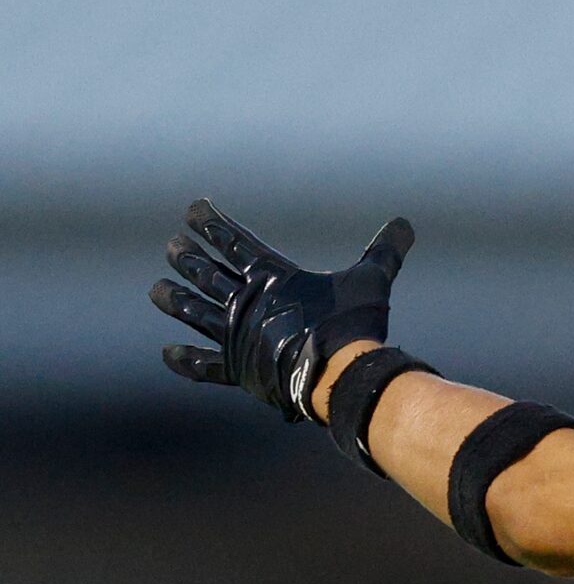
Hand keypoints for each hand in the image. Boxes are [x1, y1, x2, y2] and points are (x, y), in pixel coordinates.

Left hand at [150, 200, 413, 420]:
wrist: (339, 373)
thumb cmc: (355, 322)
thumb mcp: (373, 278)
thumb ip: (386, 251)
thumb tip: (406, 223)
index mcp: (273, 277)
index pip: (236, 243)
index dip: (214, 225)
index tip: (194, 210)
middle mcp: (247, 305)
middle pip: (210, 275)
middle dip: (189, 258)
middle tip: (172, 247)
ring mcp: (237, 339)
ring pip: (197, 314)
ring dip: (176, 300)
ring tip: (157, 289)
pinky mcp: (238, 370)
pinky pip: (205, 366)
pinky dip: (186, 361)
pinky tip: (169, 353)